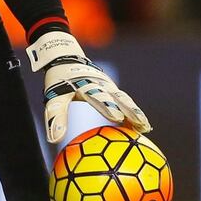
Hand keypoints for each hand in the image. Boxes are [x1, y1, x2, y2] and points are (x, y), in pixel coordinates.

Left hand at [25, 31, 150, 142]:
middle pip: (118, 98)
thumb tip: (54, 141)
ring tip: (145, 127)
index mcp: (86, 85)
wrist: (67, 59)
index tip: (117, 118)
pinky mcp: (113, 90)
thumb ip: (55, 117)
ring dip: (136, 113)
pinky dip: (134, 113)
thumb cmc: (59, 81)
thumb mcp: (54, 98)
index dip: (107, 106)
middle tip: (140, 123)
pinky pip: (125, 102)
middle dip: (130, 110)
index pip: (98, 96)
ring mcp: (109, 87)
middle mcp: (101, 85)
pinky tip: (143, 128)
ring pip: (125, 100)